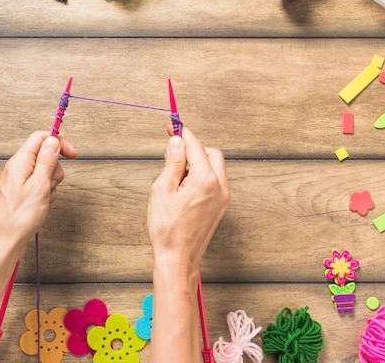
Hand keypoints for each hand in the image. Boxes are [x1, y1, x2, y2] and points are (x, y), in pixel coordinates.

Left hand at [0, 131, 77, 253]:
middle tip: (50, 184)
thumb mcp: (39, 186)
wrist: (5, 242)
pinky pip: (39, 186)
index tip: (73, 154)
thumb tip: (53, 140)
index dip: (58, 142)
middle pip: (44, 155)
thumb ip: (47, 160)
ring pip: (44, 172)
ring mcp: (19, 181)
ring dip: (51, 184)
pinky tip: (41, 205)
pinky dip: (45, 194)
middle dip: (55, 169)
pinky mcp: (21, 193)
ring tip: (44, 198)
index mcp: (20, 162)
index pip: (40, 138)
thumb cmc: (19, 218)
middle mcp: (17, 168)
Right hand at [147, 127, 229, 272]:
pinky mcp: (220, 206)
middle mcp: (220, 186)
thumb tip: (176, 142)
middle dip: (192, 149)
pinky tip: (183, 187)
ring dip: (197, 163)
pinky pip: (214, 181)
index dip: (182, 134)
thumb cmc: (167, 229)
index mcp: (206, 180)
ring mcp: (223, 197)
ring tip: (174, 175)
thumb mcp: (162, 189)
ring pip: (214, 166)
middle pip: (210, 153)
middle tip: (171, 153)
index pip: (196, 146)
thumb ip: (172, 162)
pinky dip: (201, 176)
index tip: (172, 127)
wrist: (177, 258)